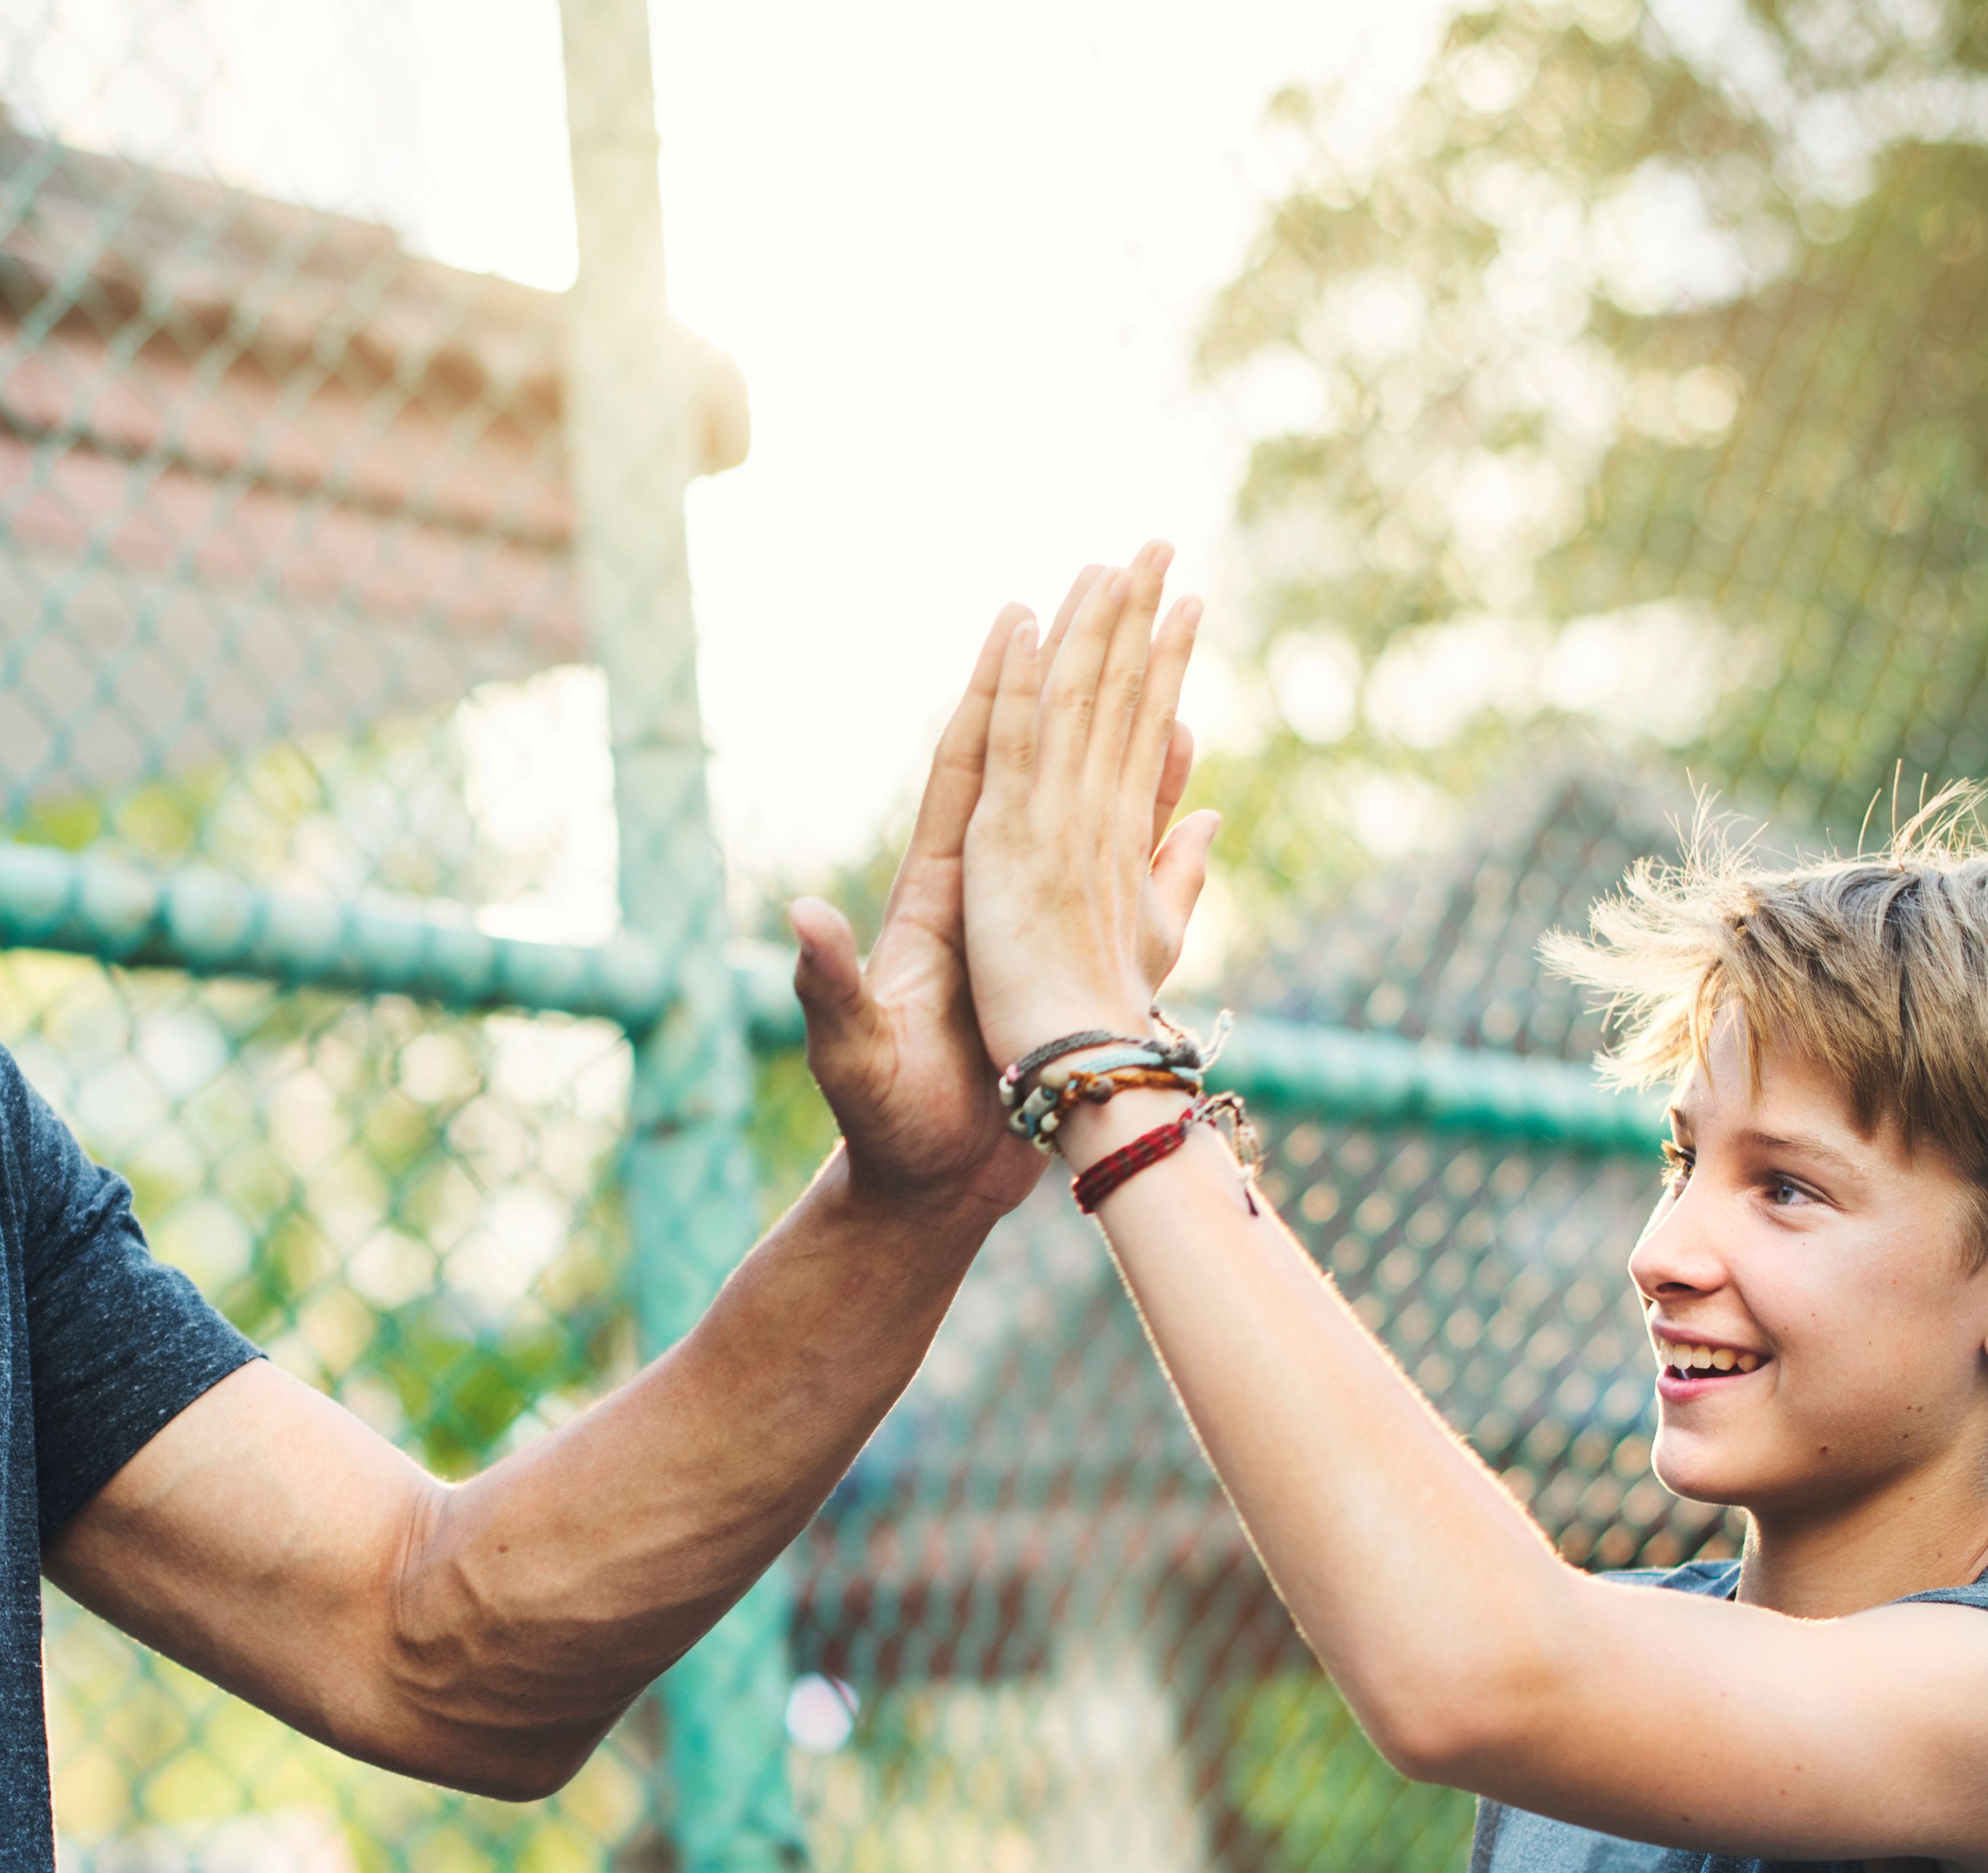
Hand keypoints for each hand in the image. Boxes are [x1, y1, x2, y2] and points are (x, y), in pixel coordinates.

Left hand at [785, 607, 1207, 1218]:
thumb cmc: (886, 1123)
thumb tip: (801, 921)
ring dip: (1119, 712)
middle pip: (1034, 748)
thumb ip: (827, 986)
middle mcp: (984, 883)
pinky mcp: (1064, 943)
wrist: (927, 1182)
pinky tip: (1186, 754)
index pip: (968, 769)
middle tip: (1108, 576)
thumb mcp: (850, 1052)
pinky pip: (1122, 852)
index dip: (992, 694)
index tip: (1021, 617)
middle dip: (1071, 664)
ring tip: (1163, 633)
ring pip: (1085, 785)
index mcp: (936, 895)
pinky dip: (1155, 799)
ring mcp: (1026, 907)